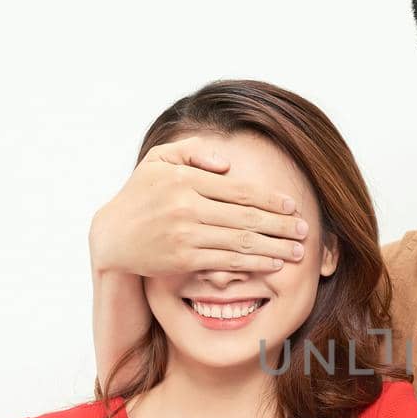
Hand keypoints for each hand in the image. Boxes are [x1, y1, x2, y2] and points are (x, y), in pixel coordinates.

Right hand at [88, 135, 308, 277]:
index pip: (239, 190)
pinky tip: (272, 264)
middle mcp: (187, 206)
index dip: (271, 200)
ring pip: (240, 241)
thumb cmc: (141, 194)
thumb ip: (194, 153)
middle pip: (246, 217)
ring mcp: (185, 234)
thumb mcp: (160, 161)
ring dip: (274, 248)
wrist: (112, 236)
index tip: (293, 206)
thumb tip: (228, 164)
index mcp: (186, 180)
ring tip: (296, 252)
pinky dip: (253, 263)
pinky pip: (226, 261)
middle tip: (304, 231)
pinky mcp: (183, 259)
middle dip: (280, 225)